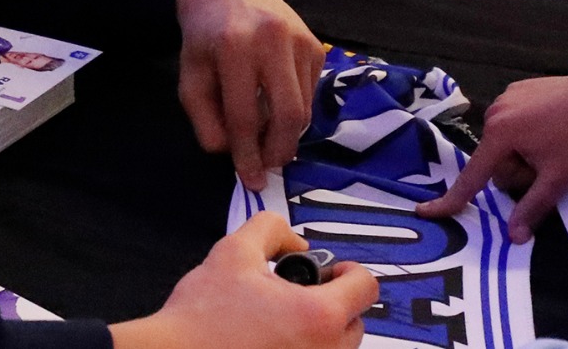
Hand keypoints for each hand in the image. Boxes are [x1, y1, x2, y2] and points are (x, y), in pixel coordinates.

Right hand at [111, 213, 377, 348]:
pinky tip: (269, 341)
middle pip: (355, 322)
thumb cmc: (202, 319)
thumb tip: (295, 242)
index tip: (329, 272)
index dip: (348, 271)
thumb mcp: (235, 251)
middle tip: (298, 295)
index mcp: (318, 317)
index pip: (366, 287)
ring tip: (279, 320)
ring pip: (335, 348)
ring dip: (318, 331)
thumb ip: (272, 230)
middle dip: (333, 303)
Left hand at [176, 0, 325, 190]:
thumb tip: (233, 153)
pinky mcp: (316, 44)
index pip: (246, 116)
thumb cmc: (204, 37)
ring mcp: (301, 40)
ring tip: (266, 135)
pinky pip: (310, 93)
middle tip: (267, 167)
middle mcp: (274, 40)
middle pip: (289, 115)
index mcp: (236, 47)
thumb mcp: (190, 78)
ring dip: (287, 133)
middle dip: (279, 151)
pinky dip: (295, 110)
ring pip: (304, 108)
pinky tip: (275, 102)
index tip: (251, 179)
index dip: (248, 155)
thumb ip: (206, 120)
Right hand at [415, 74, 567, 241]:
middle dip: (516, 170)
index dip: (451, 199)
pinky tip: (550, 125)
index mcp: (500, 135)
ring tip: (552, 143)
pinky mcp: (516, 90)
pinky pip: (511, 122)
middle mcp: (493, 113)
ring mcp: (504, 97)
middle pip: (494, 162)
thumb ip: (532, 208)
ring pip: (503, 143)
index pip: (472, 176)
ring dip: (521, 152)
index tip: (425, 212)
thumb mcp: (558, 178)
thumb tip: (513, 238)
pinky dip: (526, 131)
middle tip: (547, 164)